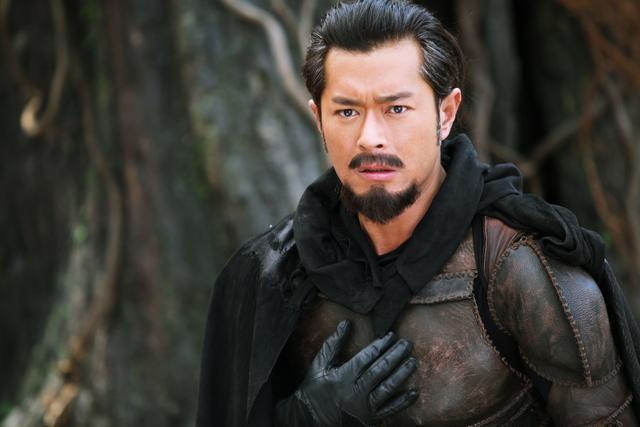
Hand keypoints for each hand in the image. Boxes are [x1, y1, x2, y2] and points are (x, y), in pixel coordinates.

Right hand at [295, 319, 418, 425]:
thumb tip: (346, 323)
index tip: (391, 336)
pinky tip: (414, 392)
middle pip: (380, 371)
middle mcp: (355, 393)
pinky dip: (403, 402)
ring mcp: (364, 408)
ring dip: (402, 374)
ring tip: (413, 361)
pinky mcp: (370, 419)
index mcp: (343, 378)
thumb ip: (333, 343)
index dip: (380, 346)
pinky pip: (390, 410)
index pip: (366, 358)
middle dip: (395, 356)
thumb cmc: (315, 388)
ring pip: (387, 389)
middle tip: (407, 343)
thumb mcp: (320, 364)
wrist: (311, 419)